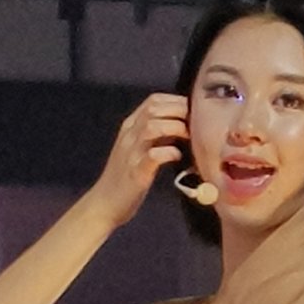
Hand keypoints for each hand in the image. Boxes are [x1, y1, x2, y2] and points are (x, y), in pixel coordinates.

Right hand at [86, 92, 189, 229]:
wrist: (104, 203)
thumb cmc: (126, 178)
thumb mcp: (139, 150)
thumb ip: (156, 137)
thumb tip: (181, 127)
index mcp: (130, 127)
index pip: (153, 101)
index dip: (175, 100)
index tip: (194, 109)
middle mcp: (129, 135)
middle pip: (154, 109)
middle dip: (179, 110)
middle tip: (198, 122)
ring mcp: (131, 153)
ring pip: (152, 127)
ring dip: (175, 127)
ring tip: (191, 137)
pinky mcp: (136, 172)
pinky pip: (153, 155)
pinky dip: (168, 152)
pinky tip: (178, 157)